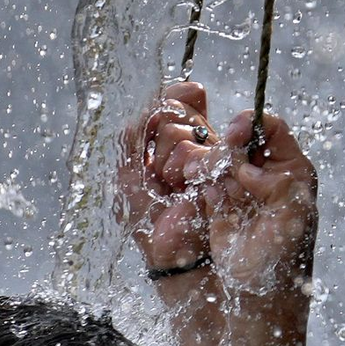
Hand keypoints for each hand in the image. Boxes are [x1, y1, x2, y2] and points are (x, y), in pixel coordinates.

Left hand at [117, 80, 217, 272]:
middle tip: (160, 172)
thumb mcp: (128, 169)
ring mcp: (210, 152)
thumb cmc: (147, 215)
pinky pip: (187, 148)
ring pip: (177, 127)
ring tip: (170, 185)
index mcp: (178, 136)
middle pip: (174, 106)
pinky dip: (174, 168)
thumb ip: (134, 133)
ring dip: (163, 159)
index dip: (168, 102)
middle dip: (157, 139)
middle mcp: (198, 140)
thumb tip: (154, 103)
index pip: (177, 97)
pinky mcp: (216, 167)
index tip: (155, 131)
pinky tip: (180, 188)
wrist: (166, 249)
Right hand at [196, 110, 317, 297]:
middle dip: (225, 149)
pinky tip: (201, 192)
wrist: (255, 292)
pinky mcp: (216, 201)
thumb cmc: (282, 260)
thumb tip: (247, 167)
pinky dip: (196, 178)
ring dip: (207, 162)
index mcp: (291, 171)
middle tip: (218, 168)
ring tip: (201, 177)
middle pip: (238, 138)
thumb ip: (280, 184)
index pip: (271, 129)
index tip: (233, 136)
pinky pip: (203, 177)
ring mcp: (239, 187)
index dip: (250, 125)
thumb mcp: (294, 218)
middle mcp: (265, 173)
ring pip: (217, 155)